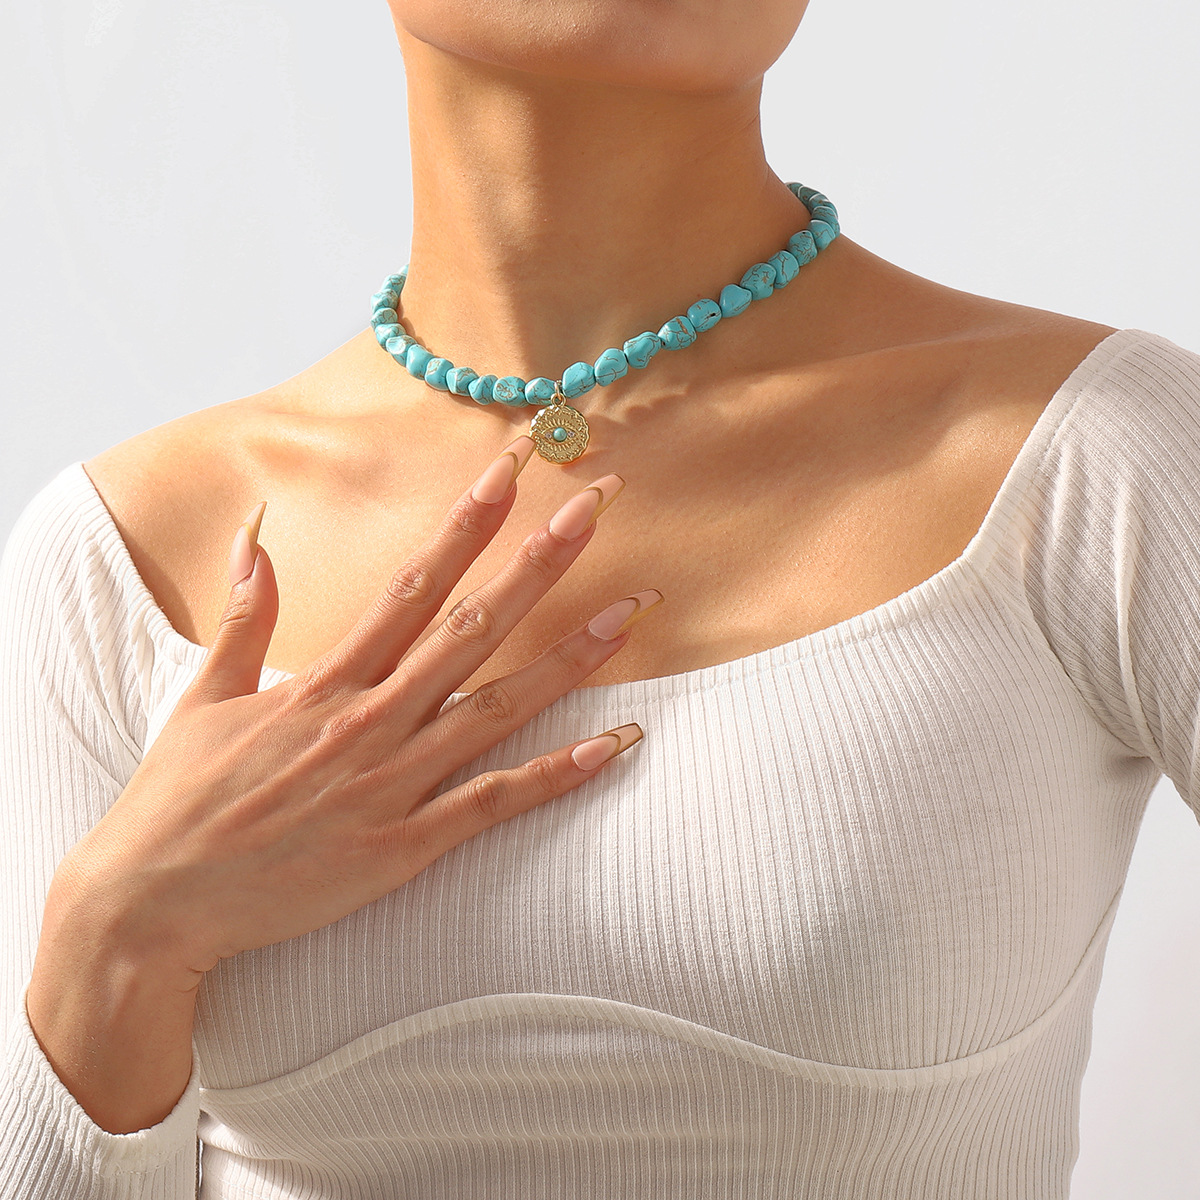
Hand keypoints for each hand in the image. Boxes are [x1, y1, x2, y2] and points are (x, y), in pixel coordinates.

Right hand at [46, 434, 662, 990]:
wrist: (150, 907)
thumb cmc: (177, 801)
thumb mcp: (202, 696)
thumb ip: (244, 615)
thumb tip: (255, 532)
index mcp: (324, 680)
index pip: (414, 583)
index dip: (468, 522)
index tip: (511, 470)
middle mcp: (368, 720)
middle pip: (472, 628)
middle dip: (538, 563)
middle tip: (597, 508)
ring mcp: (391, 784)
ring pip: (498, 709)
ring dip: (568, 659)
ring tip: (628, 612)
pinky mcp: (404, 846)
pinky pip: (494, 803)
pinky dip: (557, 775)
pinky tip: (614, 745)